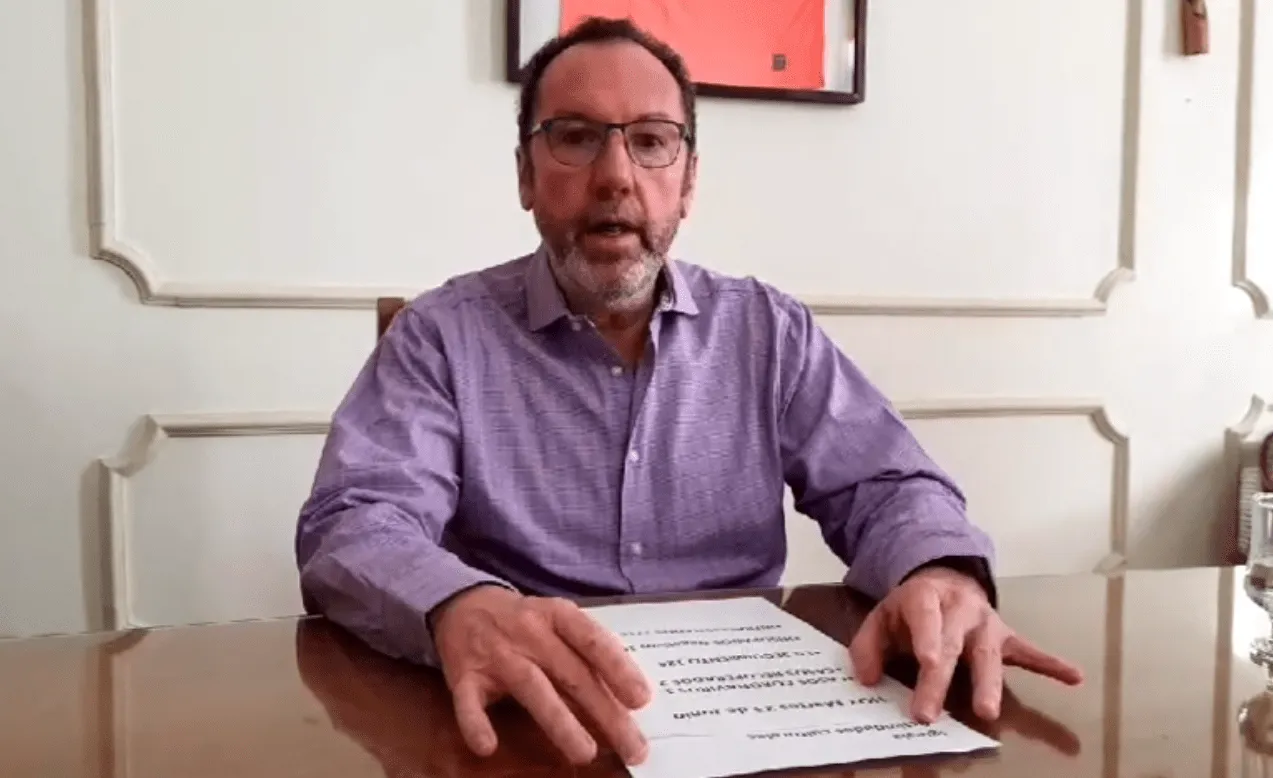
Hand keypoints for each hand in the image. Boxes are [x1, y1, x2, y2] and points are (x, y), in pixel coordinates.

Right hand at [431, 585, 651, 765]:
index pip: (592, 640)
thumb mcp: (557, 621)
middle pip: (572, 674)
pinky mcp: (464, 675)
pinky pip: (469, 702)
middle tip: (633, 748)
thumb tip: (629, 694)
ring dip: (560, 722)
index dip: (618, 668)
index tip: (641, 699)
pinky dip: (477, 724)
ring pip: (532, 688)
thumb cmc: (525, 620)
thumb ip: (586, 650)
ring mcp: (496, 654)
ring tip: (586, 752)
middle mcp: (529, 632)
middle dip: (605, 713)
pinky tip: (488, 746)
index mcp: (557, 615)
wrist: (463, 603)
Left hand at [849, 567, 1082, 722]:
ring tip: (988, 710)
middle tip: (930, 714)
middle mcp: (961, 610)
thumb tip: (866, 679)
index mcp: (926, 598)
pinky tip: (1074, 677)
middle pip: (953, 645)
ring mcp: (987, 624)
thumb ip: (867, 646)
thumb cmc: (911, 608)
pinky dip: (1052, 664)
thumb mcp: (881, 616)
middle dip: (941, 680)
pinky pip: (1031, 652)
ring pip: (989, 654)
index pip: (926, 618)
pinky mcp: (1007, 637)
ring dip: (988, 683)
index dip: (927, 640)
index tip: (927, 664)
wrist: (944, 578)